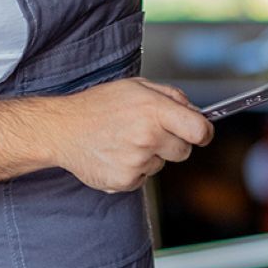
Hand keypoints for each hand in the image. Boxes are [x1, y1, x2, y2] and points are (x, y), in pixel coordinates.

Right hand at [45, 77, 214, 193]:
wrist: (63, 129)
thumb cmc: (98, 105)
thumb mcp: (136, 86)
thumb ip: (171, 96)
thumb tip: (196, 112)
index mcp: (154, 110)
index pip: (200, 130)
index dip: (204, 133)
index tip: (200, 133)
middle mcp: (148, 136)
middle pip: (184, 151)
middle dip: (173, 142)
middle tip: (147, 132)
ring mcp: (137, 161)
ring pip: (162, 164)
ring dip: (150, 155)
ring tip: (124, 140)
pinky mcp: (126, 180)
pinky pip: (144, 178)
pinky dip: (134, 169)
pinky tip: (116, 154)